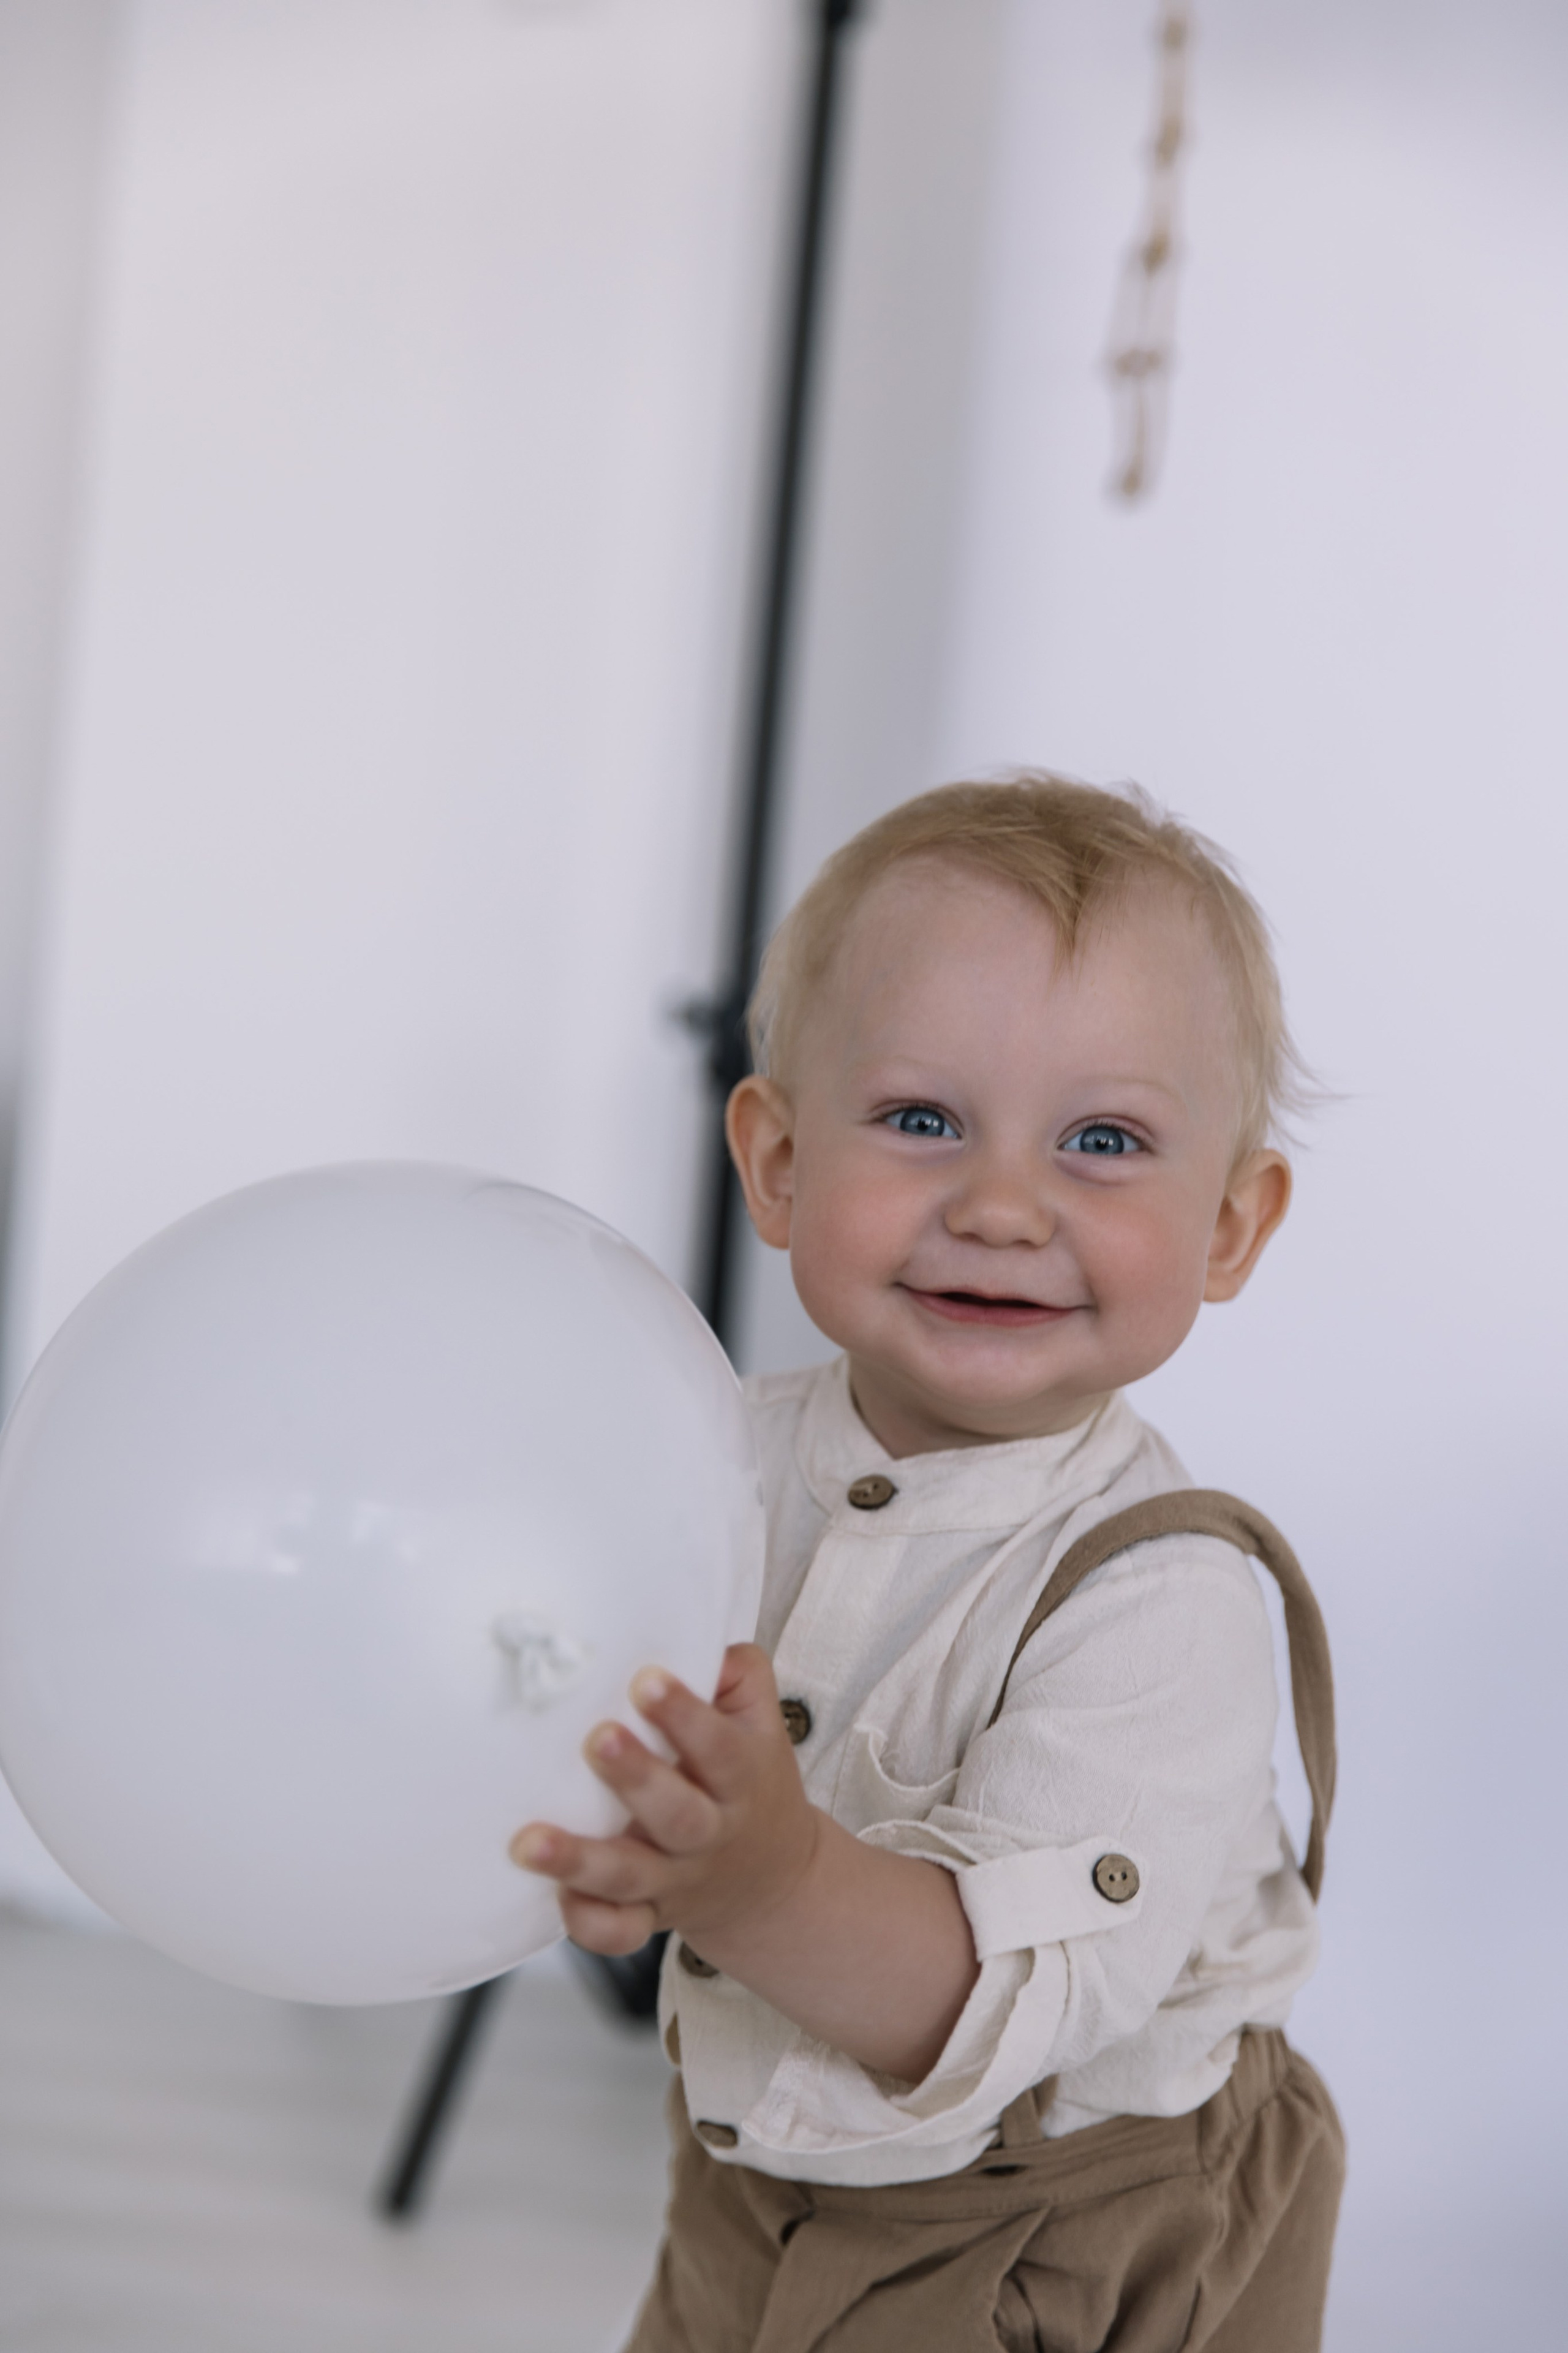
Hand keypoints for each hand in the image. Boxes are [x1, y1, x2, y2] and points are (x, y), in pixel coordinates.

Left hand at [510, 1644, 818, 1962]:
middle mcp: (708, 1832)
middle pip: (677, 1814)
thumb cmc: (751, 1779)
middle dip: (636, 1778)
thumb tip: (689, 1632)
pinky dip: (589, 1922)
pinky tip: (556, 1895)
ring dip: (581, 1861)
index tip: (646, 1679)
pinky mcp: (647, 1913)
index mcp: (740, 1779)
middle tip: (597, 1739)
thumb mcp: (761, 1721)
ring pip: (631, 1877)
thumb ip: (735, 1673)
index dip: (686, 1714)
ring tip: (529, 1841)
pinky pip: (618, 1931)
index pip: (718, 1746)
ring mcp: (674, 1879)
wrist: (773, 1877)